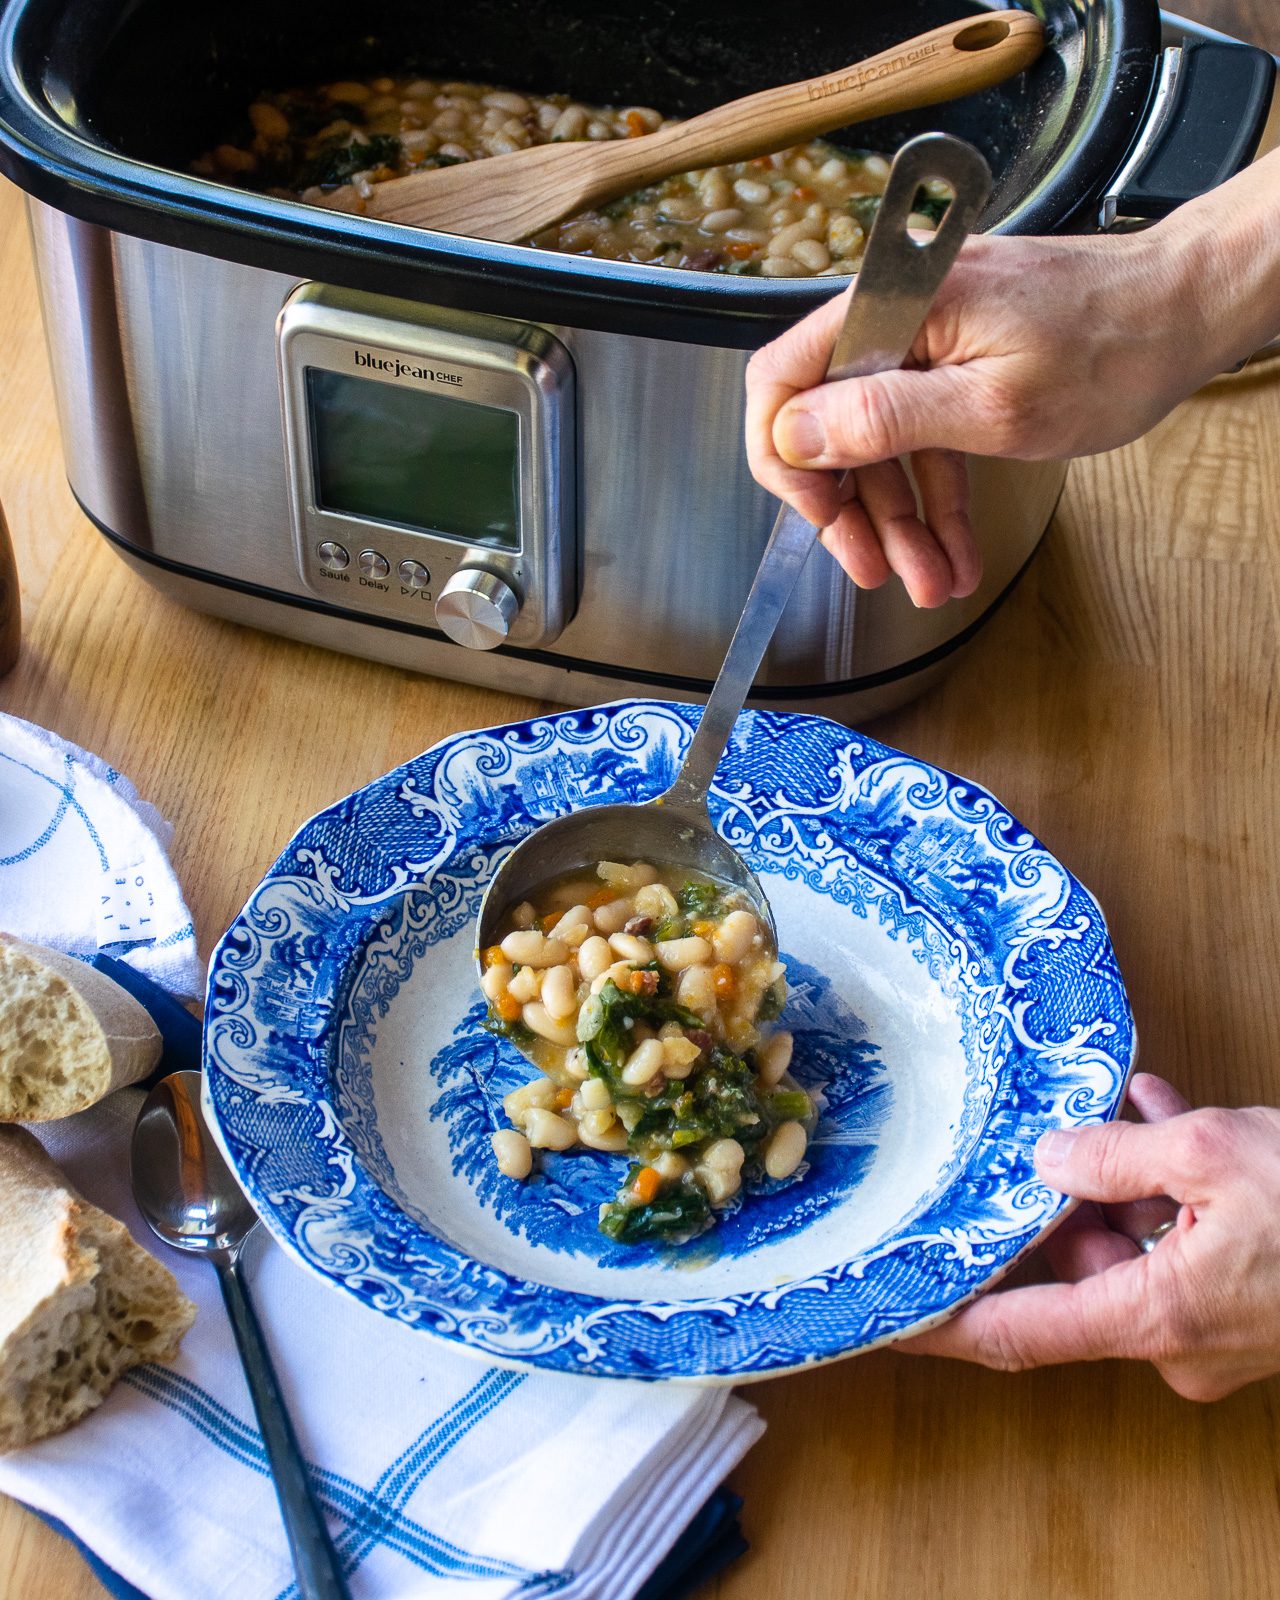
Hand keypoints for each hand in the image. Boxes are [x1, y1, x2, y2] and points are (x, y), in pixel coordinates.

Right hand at [744, 223, 1219, 608]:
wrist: (1187, 312)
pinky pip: (925, 436)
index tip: (817, 512)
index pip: (784, 376)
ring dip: (902, 520)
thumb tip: (794, 435)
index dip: (786, 454)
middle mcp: (897, 314)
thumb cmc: (1111, 347)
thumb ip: (884, 418)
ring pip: (882, 443)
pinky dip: (937, 496)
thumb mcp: (991, 405)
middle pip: (830, 421)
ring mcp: (928, 338)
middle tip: (873, 568)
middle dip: (854, 508)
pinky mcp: (958, 360)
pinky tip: (952, 550)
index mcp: (891, 305)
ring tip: (928, 579)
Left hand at [897, 1074, 1279, 1399]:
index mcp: (1157, 1318)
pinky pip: (1181, 1249)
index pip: (1019, 1334)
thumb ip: (1117, 1157)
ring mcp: (1215, 1332)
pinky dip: (1168, 1192)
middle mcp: (1180, 1343)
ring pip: (1134, 1249)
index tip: (888, 1310)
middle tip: (1044, 1133)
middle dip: (1063, 1200)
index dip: (945, 1325)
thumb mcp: (1212, 1156)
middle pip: (1080, 1272)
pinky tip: (1159, 1117)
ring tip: (1123, 1108)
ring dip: (1123, 1181)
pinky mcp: (1247, 1308)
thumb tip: (1049, 1159)